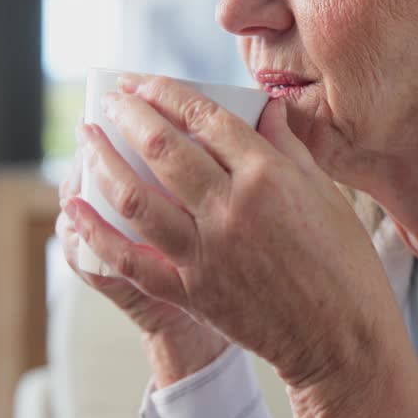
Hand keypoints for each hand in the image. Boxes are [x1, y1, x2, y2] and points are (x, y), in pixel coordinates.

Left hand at [62, 74, 417, 417]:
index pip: (205, 117)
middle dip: (128, 116)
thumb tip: (265, 105)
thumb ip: (287, 145)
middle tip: (111, 100)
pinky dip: (96, 232)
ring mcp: (206, 252)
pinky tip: (74, 208)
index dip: (166, 93)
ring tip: (87, 139)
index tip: (142, 82)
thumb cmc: (343, 260)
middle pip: (162, 148)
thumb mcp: (325, 191)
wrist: (340, 335)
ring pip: (136, 198)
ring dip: (103, 163)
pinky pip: (130, 259)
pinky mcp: (190, 291)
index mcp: (268, 175)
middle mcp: (231, 208)